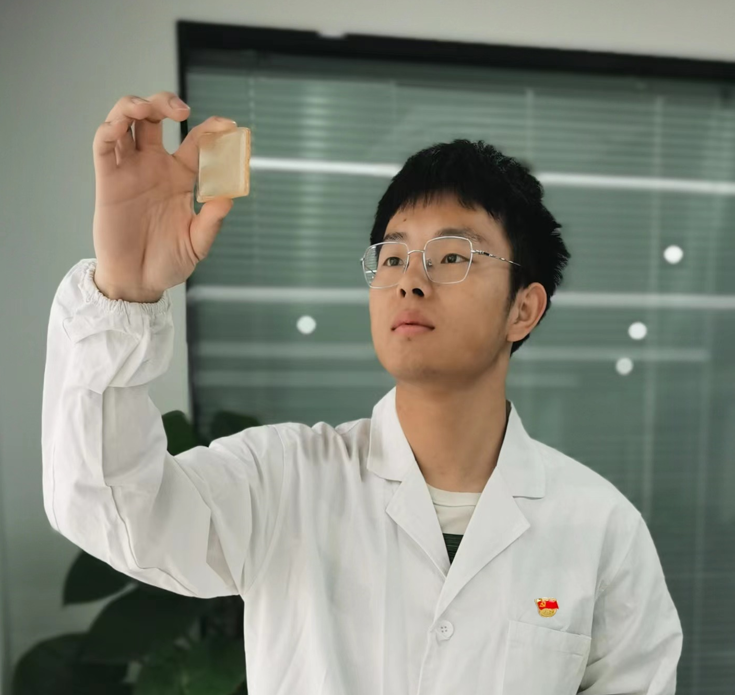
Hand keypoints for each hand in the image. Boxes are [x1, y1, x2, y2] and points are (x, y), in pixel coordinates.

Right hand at [92, 91, 238, 301]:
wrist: (139, 282)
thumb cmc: (169, 262)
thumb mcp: (198, 243)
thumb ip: (212, 220)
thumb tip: (229, 196)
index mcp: (181, 177)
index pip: (196, 142)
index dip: (212, 129)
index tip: (228, 125)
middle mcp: (155, 167)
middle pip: (155, 119)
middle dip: (165, 102)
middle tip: (182, 109)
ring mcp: (130, 171)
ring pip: (125, 122)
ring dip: (133, 105)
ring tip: (147, 107)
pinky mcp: (108, 181)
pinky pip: (104, 146)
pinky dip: (109, 128)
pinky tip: (120, 125)